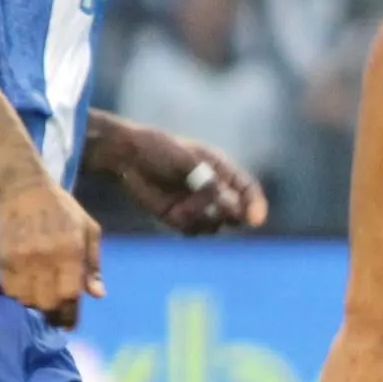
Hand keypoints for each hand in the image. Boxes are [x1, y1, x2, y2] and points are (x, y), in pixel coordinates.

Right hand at [0, 178, 100, 327]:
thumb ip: (93, 264)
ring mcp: (20, 258)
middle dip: (54, 312)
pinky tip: (27, 287)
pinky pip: (8, 289)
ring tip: (42, 296)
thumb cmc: (63, 209)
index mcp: (70, 250)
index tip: (70, 324)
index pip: (70, 295)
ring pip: (26, 299)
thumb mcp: (88, 230)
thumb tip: (97, 294)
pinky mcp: (2, 257)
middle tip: (57, 313)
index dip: (71, 314)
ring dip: (35, 303)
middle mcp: (44, 257)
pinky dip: (18, 294)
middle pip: (47, 302)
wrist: (24, 188)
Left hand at [98, 116, 268, 233]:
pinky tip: (172, 211)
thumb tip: (231, 208)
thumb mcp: (189, 162)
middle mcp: (213, 190)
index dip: (256, 206)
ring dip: (204, 219)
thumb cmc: (159, 149)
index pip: (249, 191)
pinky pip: (194, 231)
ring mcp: (197, 206)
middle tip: (221, 212)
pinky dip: (187, 224)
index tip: (255, 221)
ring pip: (216, 225)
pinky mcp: (179, 219)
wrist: (126, 157)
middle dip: (233, 215)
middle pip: (238, 213)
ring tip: (184, 205)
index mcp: (222, 170)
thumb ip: (210, 186)